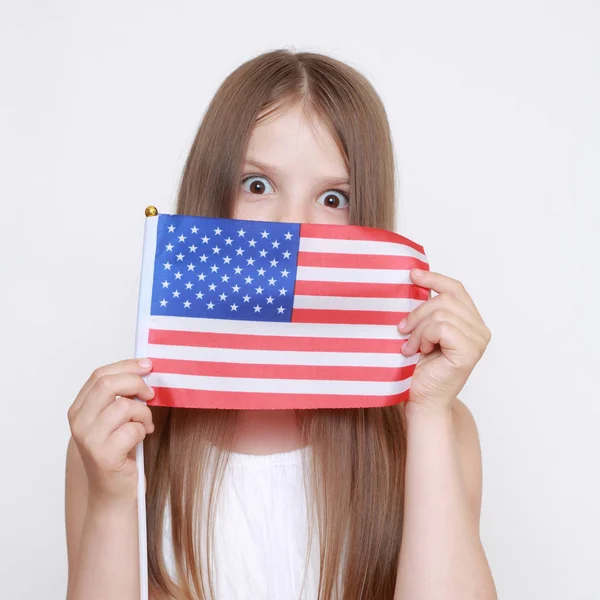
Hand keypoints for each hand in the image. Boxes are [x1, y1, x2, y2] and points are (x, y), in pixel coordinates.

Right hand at [67, 358, 155, 504]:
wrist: (113, 493)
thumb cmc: (118, 452)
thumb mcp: (114, 419)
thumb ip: (120, 395)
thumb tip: (144, 368)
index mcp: (79, 409)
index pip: (100, 375)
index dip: (127, 366)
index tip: (147, 365)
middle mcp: (79, 422)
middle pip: (108, 384)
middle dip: (136, 383)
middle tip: (150, 394)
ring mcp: (89, 439)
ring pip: (125, 406)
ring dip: (144, 413)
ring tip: (145, 425)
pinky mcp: (104, 455)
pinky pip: (133, 429)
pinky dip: (144, 430)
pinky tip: (141, 439)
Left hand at [399, 269, 491, 413]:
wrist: (420, 400)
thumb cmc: (419, 369)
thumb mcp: (422, 331)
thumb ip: (428, 310)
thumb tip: (413, 279)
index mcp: (470, 321)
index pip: (456, 289)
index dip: (434, 278)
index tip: (412, 274)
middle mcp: (480, 329)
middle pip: (446, 298)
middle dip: (418, 312)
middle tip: (402, 331)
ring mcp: (478, 340)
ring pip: (441, 312)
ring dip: (418, 329)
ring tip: (410, 347)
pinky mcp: (470, 351)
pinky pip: (441, 327)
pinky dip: (424, 337)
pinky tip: (419, 352)